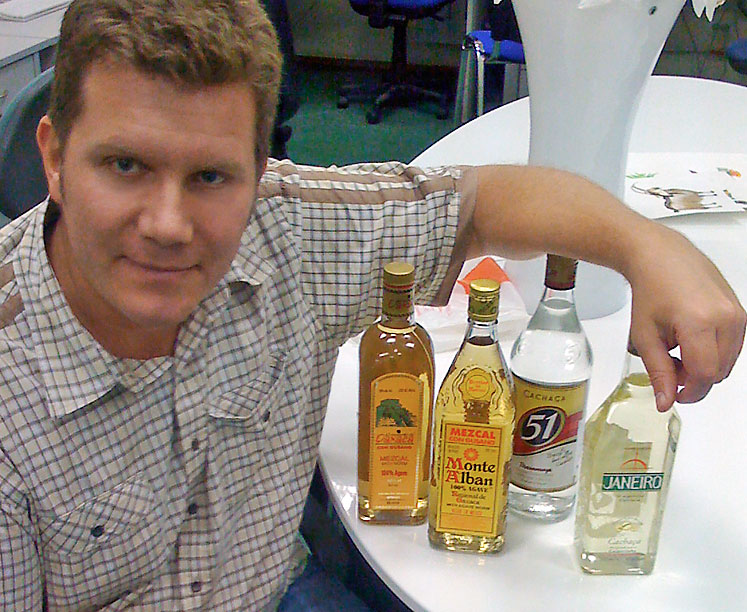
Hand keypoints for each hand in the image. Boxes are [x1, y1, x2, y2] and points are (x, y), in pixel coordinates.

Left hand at [627, 226, 745, 410]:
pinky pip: (732, 346)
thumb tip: (665, 402)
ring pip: (727, 362)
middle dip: (693, 377)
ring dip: (704, 365)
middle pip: (718, 371)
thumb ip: (657, 372)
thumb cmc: (650, 289)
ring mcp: (737, 313)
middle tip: (668, 364)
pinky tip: (691, 340)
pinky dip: (713, 351)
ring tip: (677, 349)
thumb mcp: (645, 335)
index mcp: (700, 322)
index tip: (674, 394)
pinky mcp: (740, 311)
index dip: (689, 391)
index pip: (704, 375)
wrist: (660, 256)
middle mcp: (726, 317)